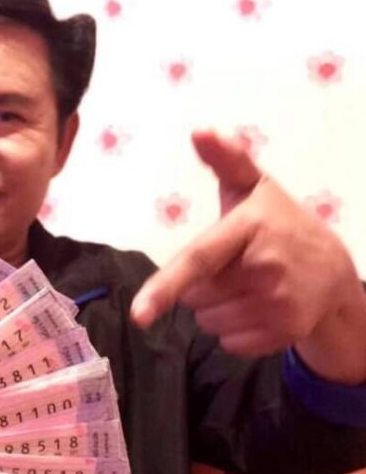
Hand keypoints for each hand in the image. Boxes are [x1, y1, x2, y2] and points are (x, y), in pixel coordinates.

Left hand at [131, 130, 365, 382]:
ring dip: (216, 310)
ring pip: (208, 322)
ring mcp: (277, 303)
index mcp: (250, 227)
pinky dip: (235, 332)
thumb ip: (226, 160)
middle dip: (201, 286)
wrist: (335, 271)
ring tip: (247, 288)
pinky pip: (229, 343)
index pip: (199, 260)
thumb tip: (199, 130)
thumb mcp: (255, 188)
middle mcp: (265, 267)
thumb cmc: (281, 225)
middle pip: (194, 296)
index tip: (138, 314)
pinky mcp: (285, 332)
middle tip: (232, 268)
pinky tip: (259, 308)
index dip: (165, 288)